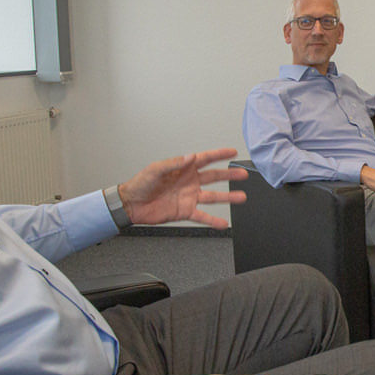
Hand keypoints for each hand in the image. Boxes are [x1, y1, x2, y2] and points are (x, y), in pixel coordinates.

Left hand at [117, 148, 248, 227]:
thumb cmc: (140, 184)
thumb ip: (173, 163)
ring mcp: (189, 197)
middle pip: (214, 176)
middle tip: (243, 174)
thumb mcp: (155, 169)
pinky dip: (213, 220)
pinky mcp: (185, 211)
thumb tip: (189, 156)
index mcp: (183, 168)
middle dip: (229, 174)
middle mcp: (190, 182)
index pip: (205, 159)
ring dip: (228, 197)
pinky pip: (202, 216)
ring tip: (241, 197)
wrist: (132, 204)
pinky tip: (223, 223)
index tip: (232, 151)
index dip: (219, 154)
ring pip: (213, 196)